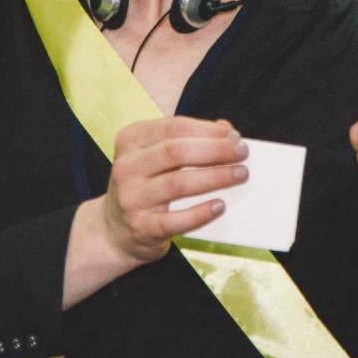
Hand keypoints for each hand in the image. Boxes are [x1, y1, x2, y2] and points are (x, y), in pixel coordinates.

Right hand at [103, 116, 248, 263]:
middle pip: (176, 152)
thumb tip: (226, 130)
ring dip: (215, 177)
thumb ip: (188, 139)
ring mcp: (132, 198)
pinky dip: (201, 212)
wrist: (114, 230)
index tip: (233, 135)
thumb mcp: (156, 156)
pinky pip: (176, 220)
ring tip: (240, 174)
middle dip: (215, 149)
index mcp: (131, 140)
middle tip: (242, 152)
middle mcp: (127, 167)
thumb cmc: (145, 184)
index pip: (173, 127)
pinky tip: (221, 205)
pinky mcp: (142, 227)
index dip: (207, 129)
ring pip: (178, 183)